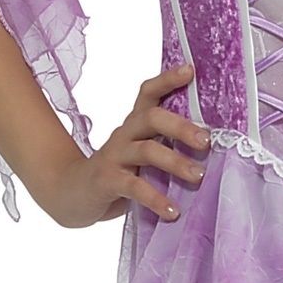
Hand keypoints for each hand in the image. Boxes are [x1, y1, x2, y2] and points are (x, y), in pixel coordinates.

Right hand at [39, 62, 210, 228]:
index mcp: (135, 124)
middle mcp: (124, 134)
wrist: (72, 194)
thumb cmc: (118, 174)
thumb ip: (166, 149)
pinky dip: (156, 199)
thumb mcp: (141, 156)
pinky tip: (173, 211)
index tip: (190, 71)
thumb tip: (210, 151)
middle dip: (181, 127)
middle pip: (151, 118)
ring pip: (147, 150)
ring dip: (175, 162)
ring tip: (198, 176)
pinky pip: (135, 187)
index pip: (148, 93)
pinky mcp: (107, 181)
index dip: (167, 80)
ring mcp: (114, 156)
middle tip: (206, 141)